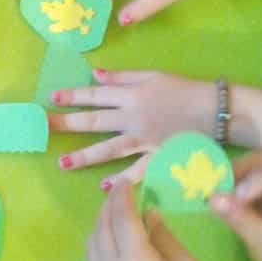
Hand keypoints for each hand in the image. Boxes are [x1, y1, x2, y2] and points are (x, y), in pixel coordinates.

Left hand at [50, 69, 215, 186]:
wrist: (217, 110)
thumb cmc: (185, 90)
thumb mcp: (154, 75)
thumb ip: (124, 76)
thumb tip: (95, 73)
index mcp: (132, 94)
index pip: (96, 94)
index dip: (73, 96)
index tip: (51, 97)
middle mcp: (133, 117)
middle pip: (95, 121)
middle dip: (67, 123)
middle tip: (43, 127)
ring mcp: (144, 140)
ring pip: (109, 149)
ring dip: (84, 156)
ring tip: (62, 163)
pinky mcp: (158, 157)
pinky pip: (137, 170)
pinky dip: (121, 179)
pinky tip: (104, 187)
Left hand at [89, 184, 261, 260]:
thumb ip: (162, 235)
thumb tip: (148, 213)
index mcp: (135, 259)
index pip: (121, 215)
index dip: (123, 195)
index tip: (128, 182)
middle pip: (101, 225)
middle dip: (110, 206)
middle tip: (122, 194)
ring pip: (91, 242)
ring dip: (101, 223)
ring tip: (117, 215)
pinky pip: (92, 260)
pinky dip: (98, 242)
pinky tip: (113, 240)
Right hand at [210, 151, 261, 260]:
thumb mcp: (261, 242)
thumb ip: (239, 219)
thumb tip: (212, 198)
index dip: (254, 181)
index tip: (233, 199)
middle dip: (240, 170)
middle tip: (218, 187)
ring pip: (257, 162)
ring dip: (236, 173)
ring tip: (220, 191)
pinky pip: (252, 171)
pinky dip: (236, 178)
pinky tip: (226, 195)